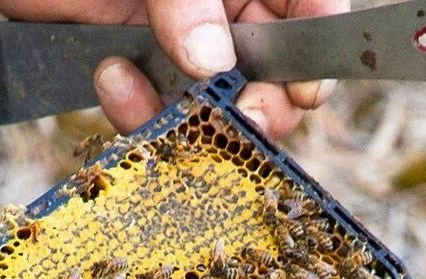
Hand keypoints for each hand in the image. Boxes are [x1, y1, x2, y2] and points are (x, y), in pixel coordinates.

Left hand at [0, 0, 353, 138]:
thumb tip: (212, 64)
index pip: (308, 12)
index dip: (313, 55)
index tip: (304, 92)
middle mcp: (222, 14)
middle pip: (270, 80)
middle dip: (254, 108)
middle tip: (233, 118)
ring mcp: (178, 47)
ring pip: (210, 111)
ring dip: (184, 114)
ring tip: (129, 78)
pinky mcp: (133, 72)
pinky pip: (152, 117)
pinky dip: (135, 112)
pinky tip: (111, 75)